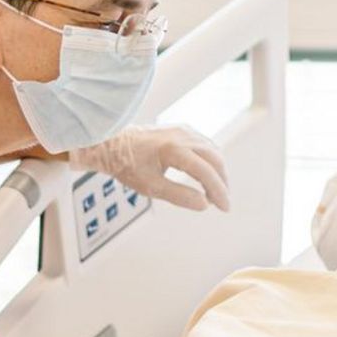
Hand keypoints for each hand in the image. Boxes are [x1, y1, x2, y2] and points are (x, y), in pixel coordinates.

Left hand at [71, 125, 229, 211]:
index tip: (224, 208)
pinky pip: (205, 144)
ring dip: (218, 172)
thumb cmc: (127, 165)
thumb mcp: (150, 186)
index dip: (218, 191)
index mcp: (173, 149)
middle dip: (222, 183)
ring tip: (215, 192)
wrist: (112, 144)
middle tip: (222, 203)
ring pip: (213, 151)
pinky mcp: (182, 129)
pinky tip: (208, 175)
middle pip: (215, 159)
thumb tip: (204, 204)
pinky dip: (211, 161)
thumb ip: (179, 195)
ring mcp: (184, 130)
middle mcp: (182, 135)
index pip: (206, 171)